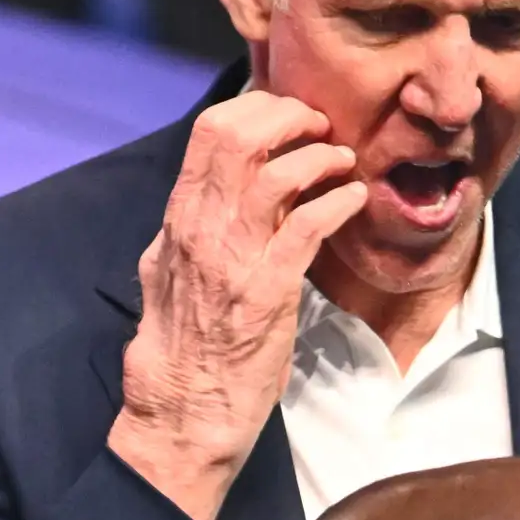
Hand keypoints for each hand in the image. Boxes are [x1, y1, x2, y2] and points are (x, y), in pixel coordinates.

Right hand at [109, 90, 367, 519]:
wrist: (181, 413)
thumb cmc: (180, 350)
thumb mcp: (166, 275)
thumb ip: (185, 233)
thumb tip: (196, 201)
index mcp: (180, 220)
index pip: (210, 131)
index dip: (258, 106)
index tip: (288, 116)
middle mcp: (202, 230)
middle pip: (241, 135)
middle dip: (291, 117)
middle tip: (320, 127)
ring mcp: (233, 260)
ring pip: (278, 172)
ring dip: (321, 157)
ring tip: (342, 164)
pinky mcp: (267, 292)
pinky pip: (308, 224)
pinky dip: (338, 201)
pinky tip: (353, 199)